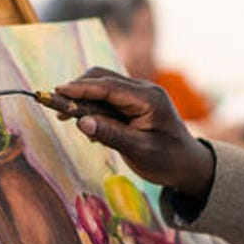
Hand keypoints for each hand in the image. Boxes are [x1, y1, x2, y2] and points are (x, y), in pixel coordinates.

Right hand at [56, 68, 214, 198]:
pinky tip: (88, 126)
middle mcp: (144, 91)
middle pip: (103, 79)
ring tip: (65, 117)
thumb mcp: (140, 151)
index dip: (81, 88)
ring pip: (103, 87)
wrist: (188, 165)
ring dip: (84, 99)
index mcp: (149, 99)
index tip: (57, 92)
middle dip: (78, 90)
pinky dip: (93, 107)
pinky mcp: (134, 103)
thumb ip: (111, 134)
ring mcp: (139, 95)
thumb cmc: (168, 160)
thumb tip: (81, 121)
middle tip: (56, 107)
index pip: (109, 86)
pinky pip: (108, 98)